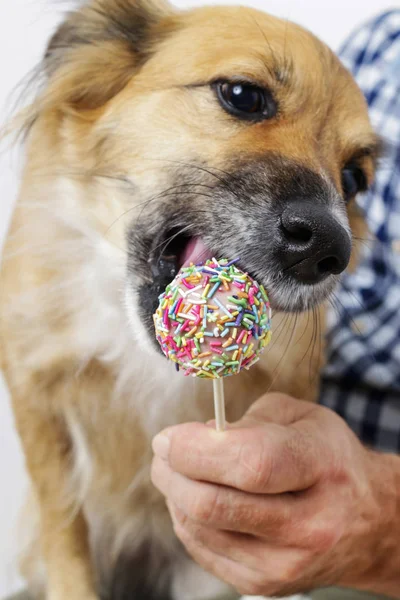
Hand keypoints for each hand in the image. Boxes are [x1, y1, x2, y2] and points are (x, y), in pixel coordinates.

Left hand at [151, 393, 398, 596]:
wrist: (365, 521)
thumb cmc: (325, 456)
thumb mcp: (300, 417)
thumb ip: (248, 420)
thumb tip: (194, 438)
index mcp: (321, 467)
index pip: (250, 463)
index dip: (196, 449)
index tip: (168, 436)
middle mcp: (308, 525)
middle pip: (213, 504)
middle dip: (172, 472)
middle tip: (164, 451)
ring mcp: (285, 563)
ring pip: (198, 528)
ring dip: (175, 493)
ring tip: (182, 470)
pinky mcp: (264, 586)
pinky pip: (201, 549)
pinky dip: (186, 518)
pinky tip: (195, 498)